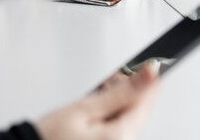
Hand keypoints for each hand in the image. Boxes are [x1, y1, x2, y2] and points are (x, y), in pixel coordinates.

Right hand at [36, 65, 159, 139]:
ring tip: (99, 95)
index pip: (145, 104)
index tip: (149, 66)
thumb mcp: (83, 108)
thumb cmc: (50, 136)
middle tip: (114, 79)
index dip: (148, 82)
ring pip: (127, 119)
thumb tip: (148, 76)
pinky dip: (110, 116)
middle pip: (138, 112)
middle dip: (130, 92)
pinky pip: (118, 129)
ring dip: (118, 103)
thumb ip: (119, 93)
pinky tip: (97, 111)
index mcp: (121, 137)